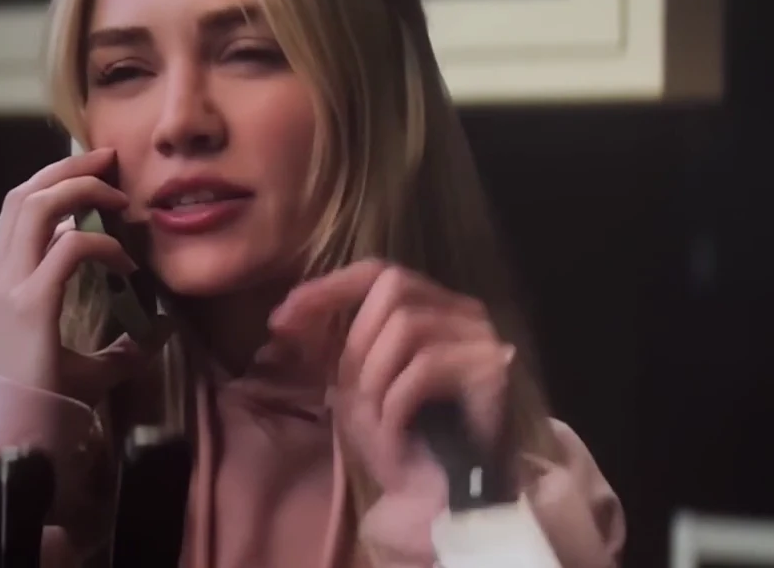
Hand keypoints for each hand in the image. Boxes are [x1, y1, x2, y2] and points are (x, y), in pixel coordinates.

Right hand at [0, 148, 169, 399]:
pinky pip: (67, 250)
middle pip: (22, 195)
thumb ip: (117, 345)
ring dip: (80, 191)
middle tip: (110, 161)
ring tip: (120, 198)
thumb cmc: (48, 404)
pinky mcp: (30, 305)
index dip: (54, 182)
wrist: (22, 436)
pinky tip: (127, 261)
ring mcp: (8, 289)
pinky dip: (101, 244)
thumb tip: (157, 332)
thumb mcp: (85, 364)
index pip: (17, 210)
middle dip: (68, 168)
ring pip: (34, 208)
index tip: (96, 175)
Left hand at [270, 259, 515, 490]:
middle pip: (395, 286)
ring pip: (407, 326)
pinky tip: (396, 434)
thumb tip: (288, 316)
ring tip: (377, 421)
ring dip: (376, 379)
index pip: (378, 271)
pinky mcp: (493, 371)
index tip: (280, 322)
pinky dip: (396, 404)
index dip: (327, 288)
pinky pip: (424, 369)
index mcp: (433, 308)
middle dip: (357, 341)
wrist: (445, 502)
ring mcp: (483, 339)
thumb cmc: (404, 443)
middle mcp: (464, 313)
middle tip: (349, 392)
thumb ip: (334, 345)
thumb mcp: (357, 387)